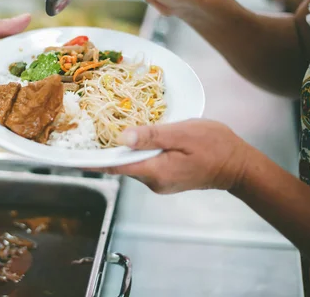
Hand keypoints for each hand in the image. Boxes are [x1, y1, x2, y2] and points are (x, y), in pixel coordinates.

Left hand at [91, 120, 249, 193]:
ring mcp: (158, 182)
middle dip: (106, 148)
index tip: (70, 155)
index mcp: (154, 171)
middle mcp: (152, 181)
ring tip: (111, 127)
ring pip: (132, 163)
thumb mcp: (183, 133)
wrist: (239, 166)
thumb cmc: (215, 146)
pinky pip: (144, 163)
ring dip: (124, 148)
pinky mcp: (165, 177)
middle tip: (89, 128)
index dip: (91, 160)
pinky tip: (138, 136)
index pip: (114, 167)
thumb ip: (151, 136)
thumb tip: (122, 137)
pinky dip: (138, 150)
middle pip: (121, 164)